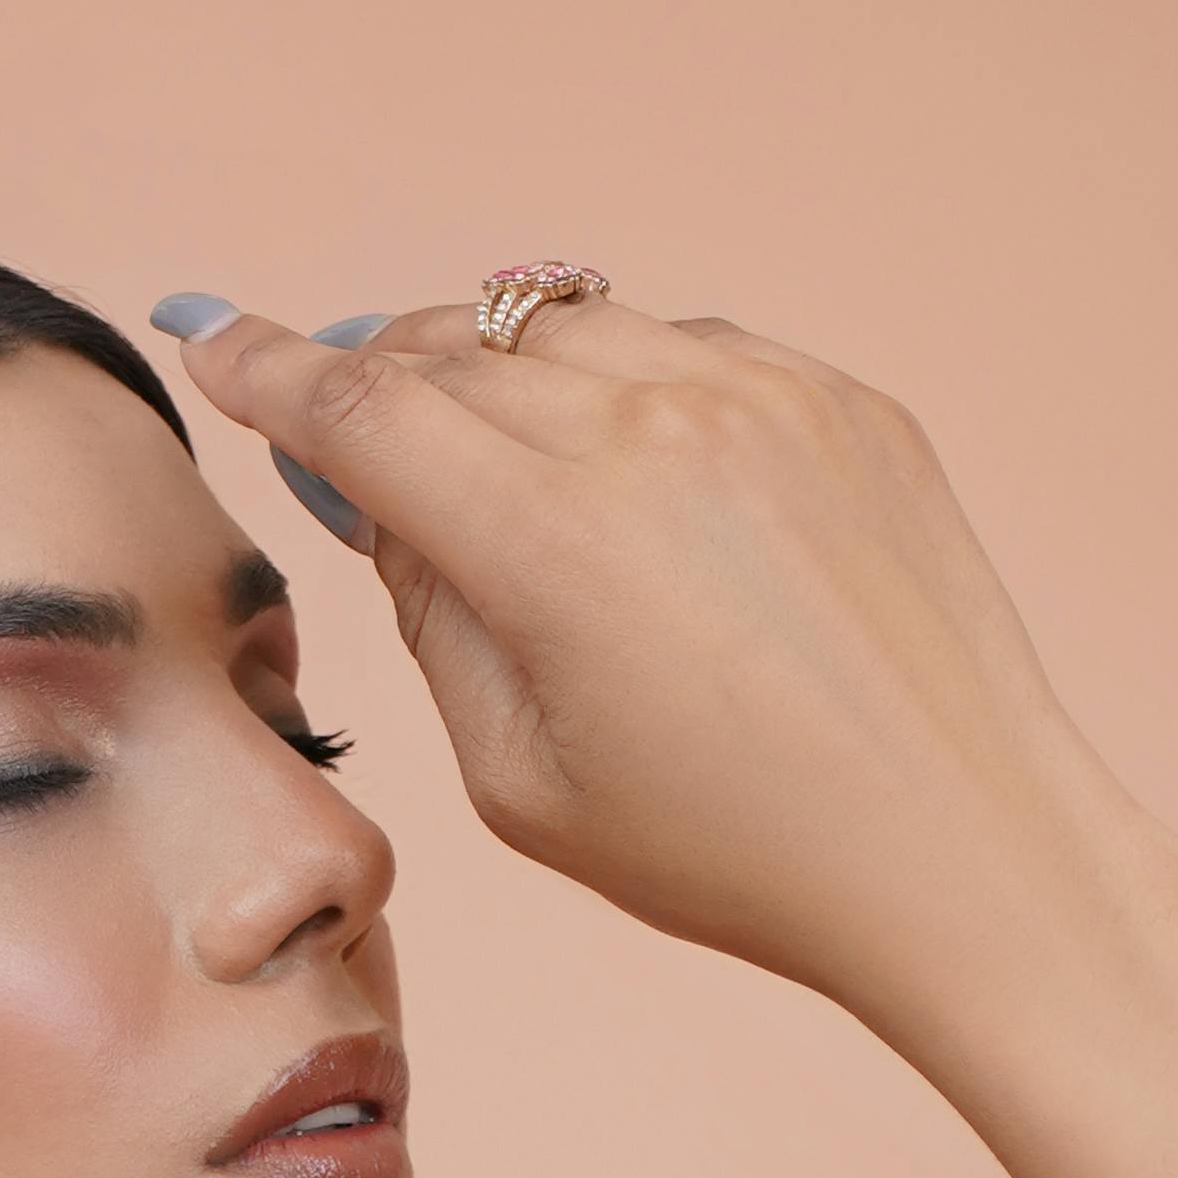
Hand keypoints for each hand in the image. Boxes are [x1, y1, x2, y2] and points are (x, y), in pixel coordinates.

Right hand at [158, 290, 1177, 1177]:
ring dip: (500, 366)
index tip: (211, 339)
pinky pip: (690, 346)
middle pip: (451, 349)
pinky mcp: (842, 400)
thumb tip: (394, 508)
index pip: (360, 407)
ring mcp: (758, 396)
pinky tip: (635, 475)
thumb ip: (439, 625)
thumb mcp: (530, 786)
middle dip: (380, 374)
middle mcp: (648, 429)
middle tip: (350, 421)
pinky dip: (630, 386)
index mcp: (550, 539)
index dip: (265, 368)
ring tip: (493, 447)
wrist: (966, 849)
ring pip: (568, 323)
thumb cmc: (741, 853)